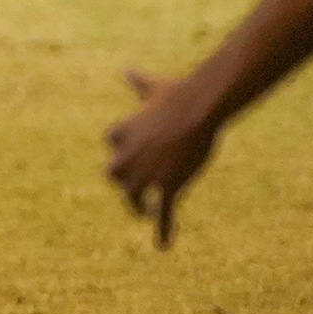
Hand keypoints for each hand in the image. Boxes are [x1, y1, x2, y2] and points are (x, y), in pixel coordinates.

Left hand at [105, 69, 217, 249]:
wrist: (199, 109)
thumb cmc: (177, 95)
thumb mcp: (153, 88)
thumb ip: (138, 82)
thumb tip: (127, 68)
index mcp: (121, 133)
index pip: (113, 143)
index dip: (124, 146)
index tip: (135, 147)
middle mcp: (127, 158)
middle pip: (115, 175)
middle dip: (124, 179)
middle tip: (134, 185)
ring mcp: (146, 176)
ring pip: (133, 197)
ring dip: (137, 206)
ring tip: (144, 212)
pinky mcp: (167, 188)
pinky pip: (162, 214)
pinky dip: (162, 230)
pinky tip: (163, 245)